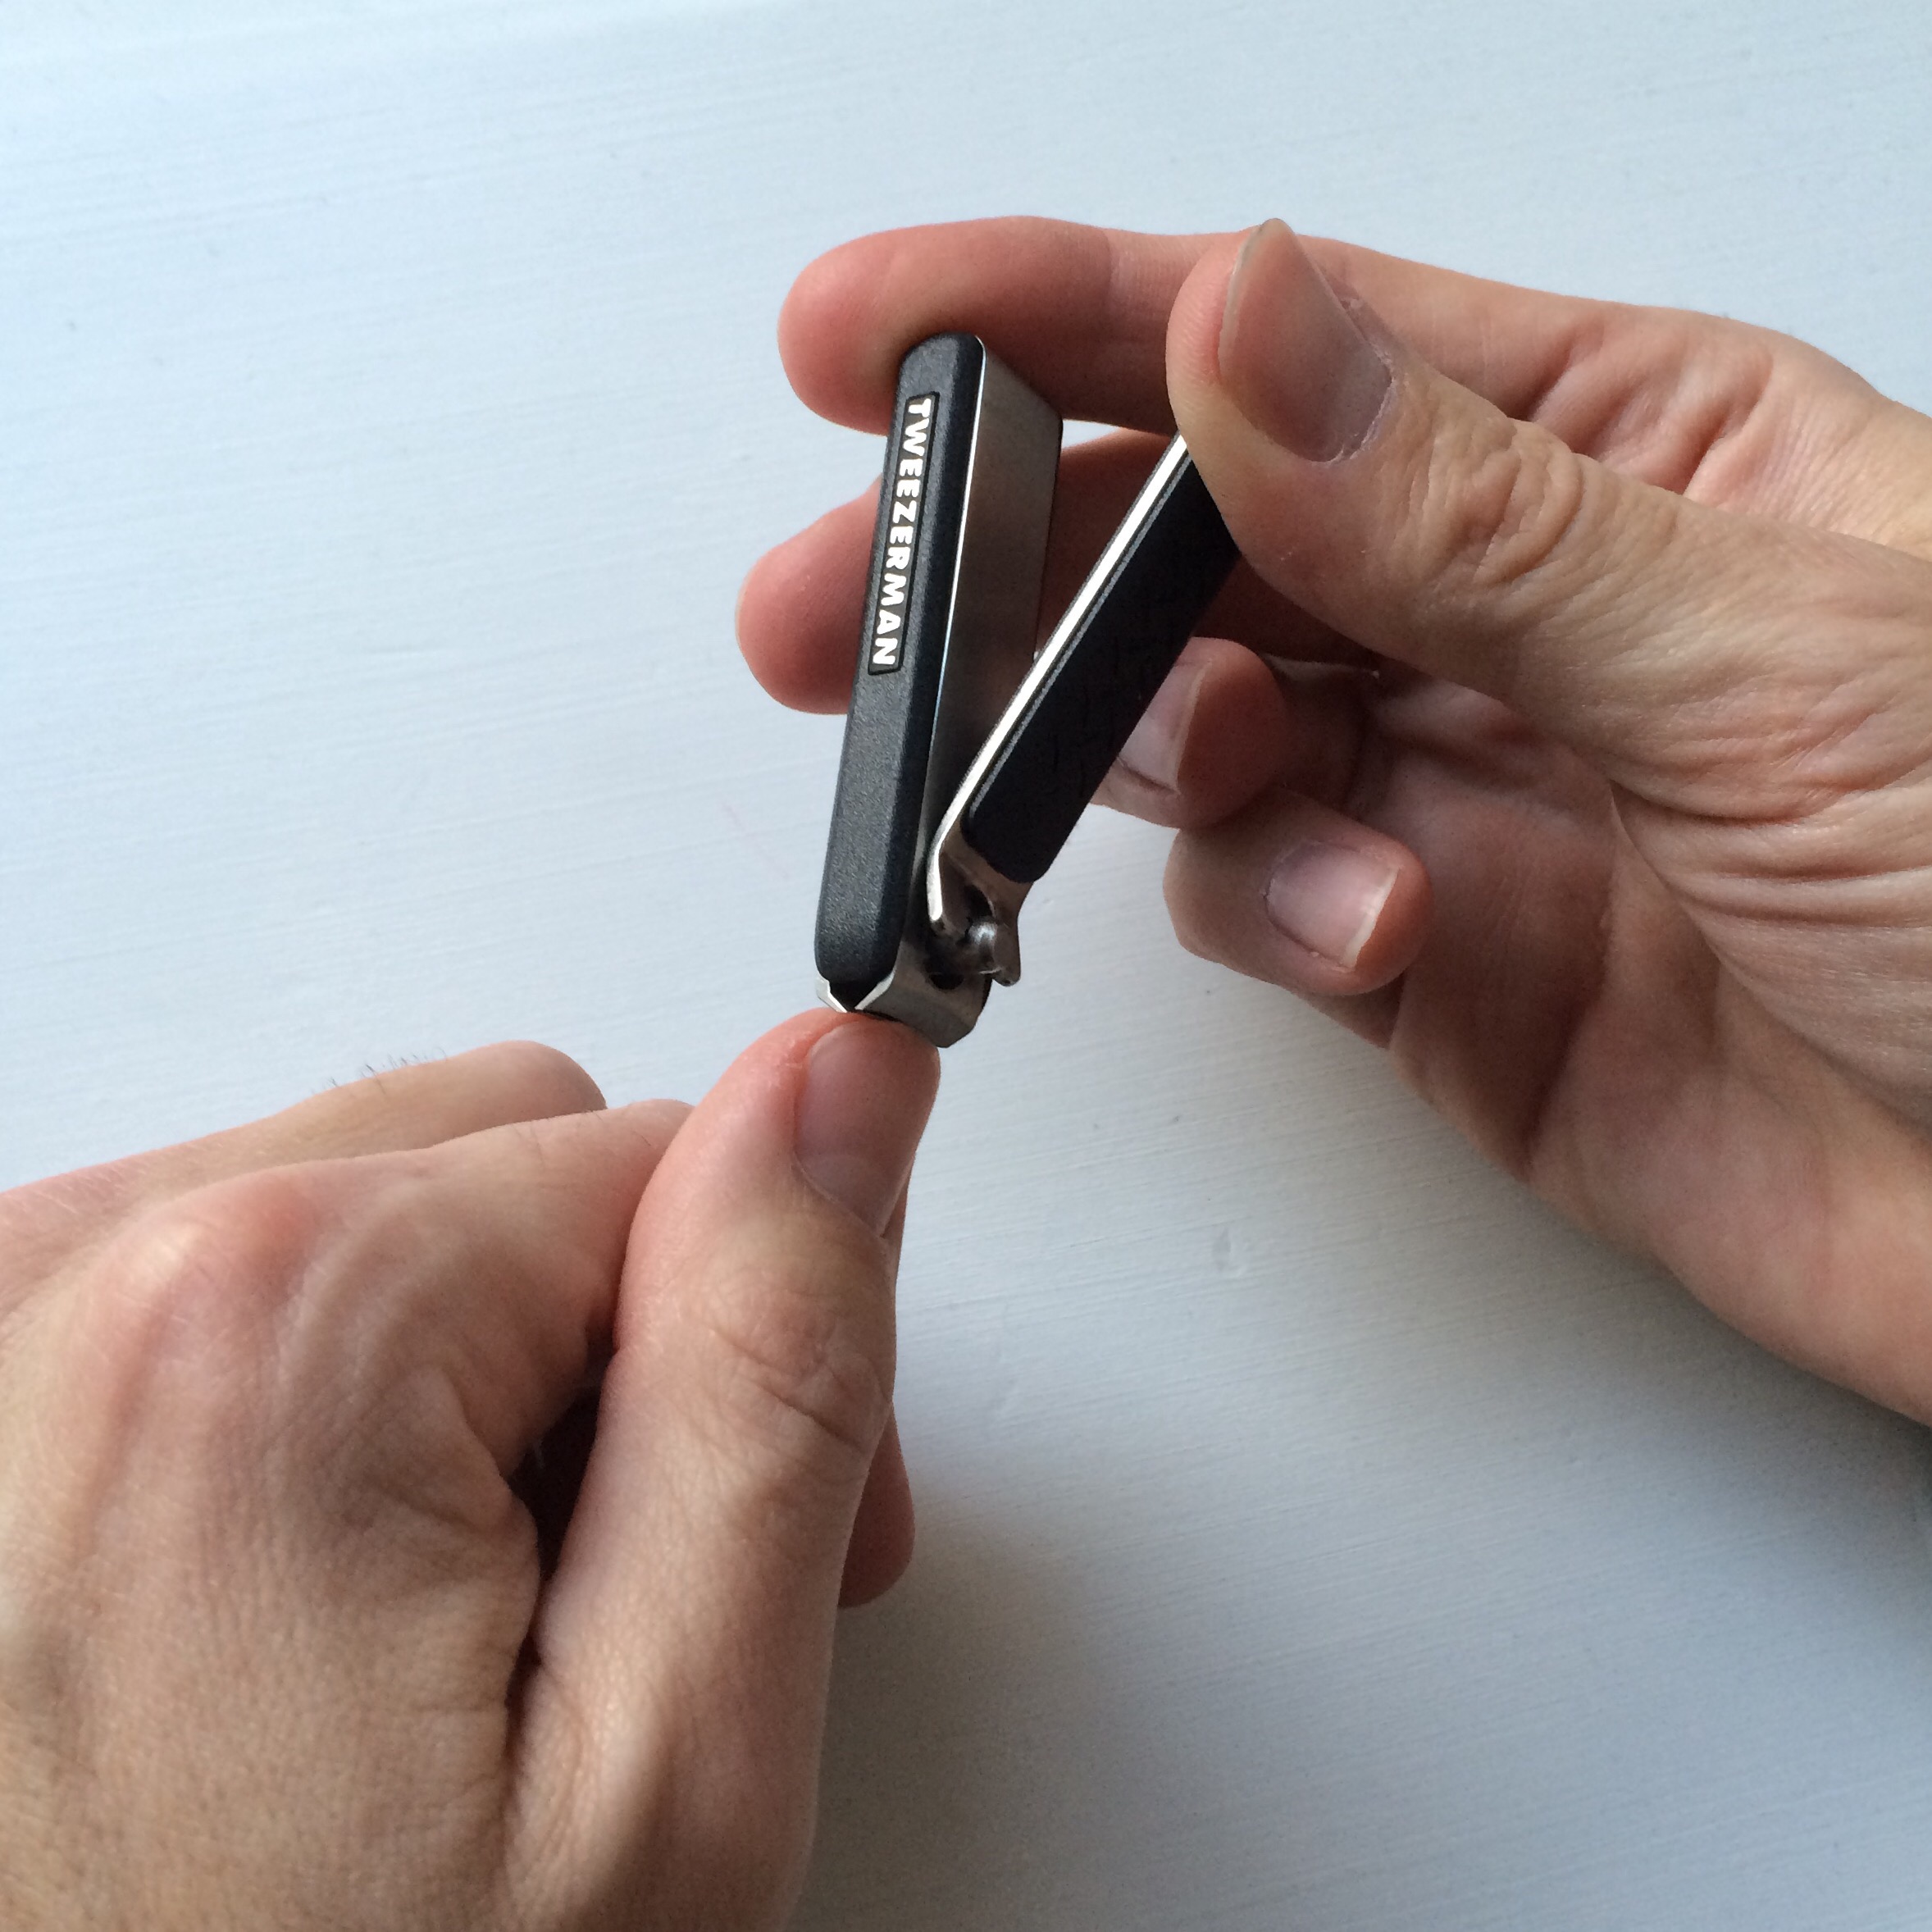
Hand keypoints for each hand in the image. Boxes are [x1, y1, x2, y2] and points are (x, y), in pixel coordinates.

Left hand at [0, 1013, 937, 1929]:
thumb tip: (843, 1085)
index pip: (666, 1152)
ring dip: (456, 1379)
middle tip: (589, 1604)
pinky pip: (229, 1282)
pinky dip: (313, 1406)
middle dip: (607, 1347)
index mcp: (270, 1324)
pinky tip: (301, 1601)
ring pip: (376, 1208)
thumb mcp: (666, 1763)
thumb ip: (775, 1370)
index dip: (754, 1349)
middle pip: (509, 1155)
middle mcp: (72, 1283)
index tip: (716, 1541)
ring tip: (435, 1629)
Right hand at [739, 217, 1931, 1423]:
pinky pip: (1269, 906)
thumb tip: (1233, 326)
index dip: (1058, 315)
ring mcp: (1467, 793)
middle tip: (843, 606)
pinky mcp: (1441, 967)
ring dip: (1131, 750)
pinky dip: (1268, 910)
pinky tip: (1356, 928)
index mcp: (1617, 455)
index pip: (1284, 342)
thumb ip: (1468, 515)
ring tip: (1137, 777)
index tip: (872, 331)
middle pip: (1195, 542)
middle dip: (1009, 564)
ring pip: (1204, 730)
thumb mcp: (1767, 655)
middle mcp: (1519, 612)